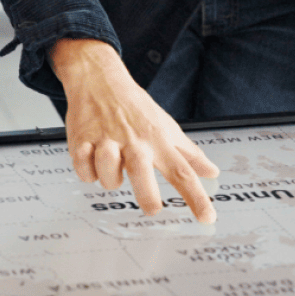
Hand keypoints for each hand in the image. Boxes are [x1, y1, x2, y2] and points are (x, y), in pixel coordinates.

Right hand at [51, 39, 219, 222]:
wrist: (98, 78)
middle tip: (153, 207)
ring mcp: (106, 140)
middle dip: (148, 197)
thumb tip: (212, 171)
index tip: (207, 217)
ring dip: (110, 180)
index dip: (197, 198)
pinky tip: (92, 160)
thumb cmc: (133, 105)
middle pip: (143, 175)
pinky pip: (85, 172)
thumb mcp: (165, 125)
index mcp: (157, 139)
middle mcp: (134, 141)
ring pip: (109, 179)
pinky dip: (88, 172)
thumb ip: (188, 152)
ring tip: (112, 167)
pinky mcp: (82, 141)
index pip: (183, 172)